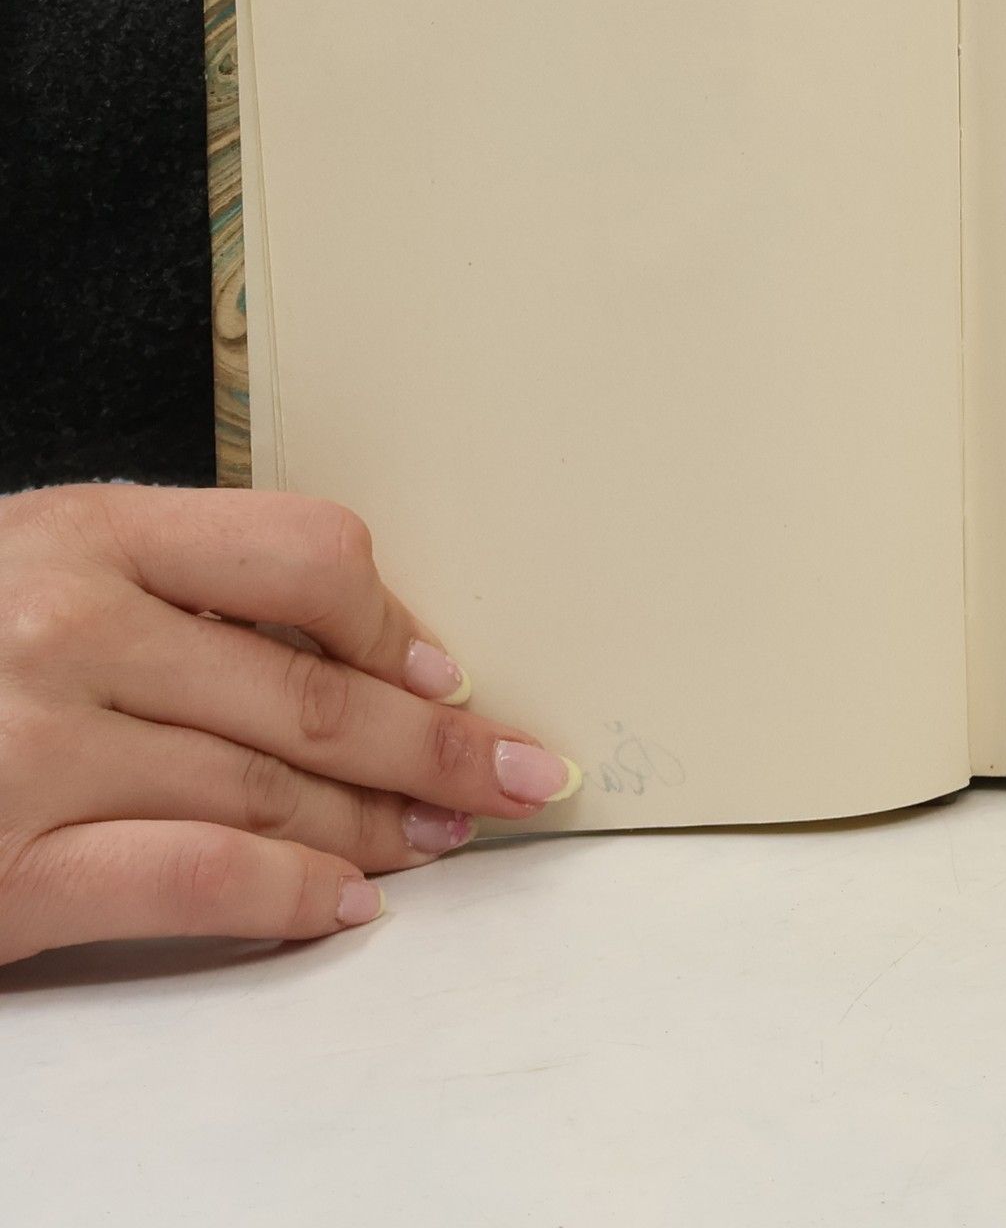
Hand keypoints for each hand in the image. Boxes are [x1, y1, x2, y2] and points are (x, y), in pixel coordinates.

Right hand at [0, 485, 580, 965]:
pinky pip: (186, 882)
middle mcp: (68, 631)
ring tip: (448, 837)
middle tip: (522, 772)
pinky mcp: (1, 875)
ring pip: (270, 791)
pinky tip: (345, 904)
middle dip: (439, 746)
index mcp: (88, 532)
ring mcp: (31, 754)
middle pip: (314, 691)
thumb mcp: (35, 565)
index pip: (307, 556)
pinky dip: (284, 899)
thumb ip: (171, 583)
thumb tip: (353, 645)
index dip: (399, 624)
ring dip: (383, 826)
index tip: (451, 675)